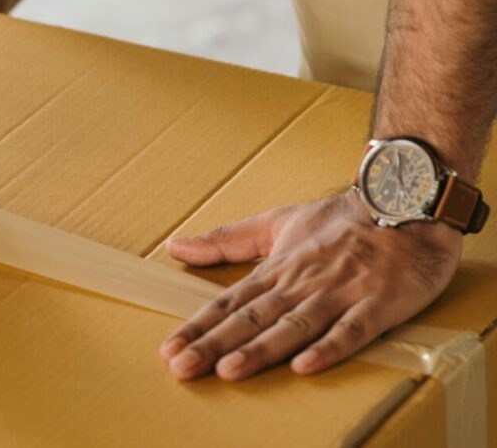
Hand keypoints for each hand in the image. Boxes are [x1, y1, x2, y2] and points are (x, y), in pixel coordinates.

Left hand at [160, 190, 461, 380]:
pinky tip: (306, 365)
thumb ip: (227, 239)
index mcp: (277, 268)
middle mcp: (301, 282)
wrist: (403, 203)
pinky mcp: (377, 304)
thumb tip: (174, 245)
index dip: (199, 326)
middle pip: (252, 317)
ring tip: (229, 369)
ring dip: (261, 348)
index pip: (230, 302)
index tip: (169, 348)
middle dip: (215, 343)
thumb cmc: (340, 220)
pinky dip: (329, 347)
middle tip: (182, 366)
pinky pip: (352, 330)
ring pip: (294, 325)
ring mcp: (339, 293)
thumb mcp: (276, 222)